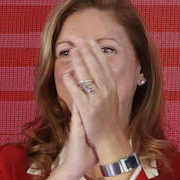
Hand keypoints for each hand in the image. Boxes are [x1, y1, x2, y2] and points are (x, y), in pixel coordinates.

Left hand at [62, 39, 134, 164]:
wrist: (110, 139)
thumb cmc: (109, 120)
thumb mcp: (112, 100)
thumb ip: (107, 86)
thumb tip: (103, 72)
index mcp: (112, 88)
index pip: (104, 66)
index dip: (97, 53)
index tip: (90, 42)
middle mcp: (107, 92)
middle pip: (95, 68)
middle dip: (87, 52)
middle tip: (79, 40)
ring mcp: (98, 101)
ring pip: (87, 77)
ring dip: (79, 62)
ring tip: (72, 51)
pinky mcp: (88, 110)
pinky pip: (78, 94)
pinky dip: (73, 84)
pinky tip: (67, 75)